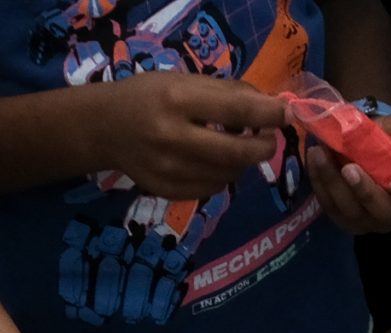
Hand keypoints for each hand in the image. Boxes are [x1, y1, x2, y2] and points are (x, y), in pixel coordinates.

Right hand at [90, 71, 292, 199]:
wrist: (105, 129)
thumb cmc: (149, 96)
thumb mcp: (183, 81)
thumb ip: (226, 94)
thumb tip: (270, 108)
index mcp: (177, 100)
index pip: (237, 110)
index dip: (269, 115)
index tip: (286, 114)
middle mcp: (173, 138)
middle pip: (239, 153)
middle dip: (264, 147)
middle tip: (268, 139)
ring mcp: (170, 170)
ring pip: (230, 174)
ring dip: (242, 161)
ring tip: (234, 144)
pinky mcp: (168, 192)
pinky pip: (213, 188)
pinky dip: (223, 175)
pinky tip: (213, 161)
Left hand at [306, 115, 390, 233]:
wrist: (367, 142)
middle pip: (384, 214)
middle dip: (365, 192)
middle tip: (349, 167)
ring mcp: (371, 221)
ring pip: (353, 213)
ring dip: (334, 184)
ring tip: (320, 153)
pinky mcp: (346, 219)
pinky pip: (331, 208)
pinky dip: (320, 183)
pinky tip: (314, 160)